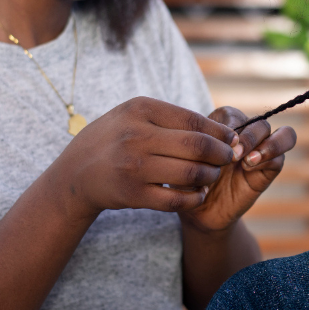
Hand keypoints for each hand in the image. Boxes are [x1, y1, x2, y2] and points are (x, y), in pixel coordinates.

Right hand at [52, 96, 238, 221]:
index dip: (219, 132)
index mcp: (140, 109)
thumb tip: (214, 128)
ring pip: (190, 174)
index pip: (193, 120)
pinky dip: (193, 198)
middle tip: (228, 158)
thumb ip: (168, 117)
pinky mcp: (134, 195)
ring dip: (209, 176)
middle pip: (196, 147)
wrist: (77, 173)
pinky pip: (176, 199)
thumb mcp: (132, 114)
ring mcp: (135, 168)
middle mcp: (137, 136)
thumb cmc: (113, 139)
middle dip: (220, 154)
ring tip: (212, 175)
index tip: (231, 139)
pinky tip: (198, 194)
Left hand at [179, 112, 296, 233]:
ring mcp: (261, 152)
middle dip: (247, 136)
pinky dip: (269, 157)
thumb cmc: (189, 185)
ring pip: (282, 133)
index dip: (227, 124)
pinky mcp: (269, 170)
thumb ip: (196, 150)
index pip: (231, 114)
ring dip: (266, 143)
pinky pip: (280, 158)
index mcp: (223, 128)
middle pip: (260, 122)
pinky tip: (250, 167)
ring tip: (247, 160)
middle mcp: (246, 136)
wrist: (200, 213)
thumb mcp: (185, 165)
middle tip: (232, 155)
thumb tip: (215, 142)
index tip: (214, 143)